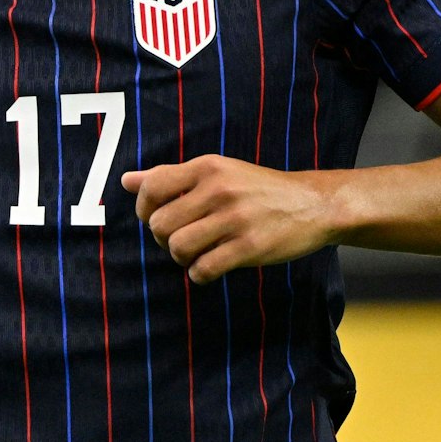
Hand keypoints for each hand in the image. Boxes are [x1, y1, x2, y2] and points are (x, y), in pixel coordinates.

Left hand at [121, 155, 341, 283]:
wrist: (314, 204)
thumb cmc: (258, 189)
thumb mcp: (217, 172)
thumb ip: (171, 177)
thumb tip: (126, 181)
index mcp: (208, 167)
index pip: (152, 187)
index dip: (144, 209)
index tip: (155, 218)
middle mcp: (218, 190)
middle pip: (160, 224)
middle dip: (163, 238)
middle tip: (180, 239)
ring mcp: (235, 219)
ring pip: (178, 248)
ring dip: (181, 258)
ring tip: (196, 253)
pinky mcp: (249, 247)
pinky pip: (203, 269)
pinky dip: (200, 273)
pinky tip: (211, 266)